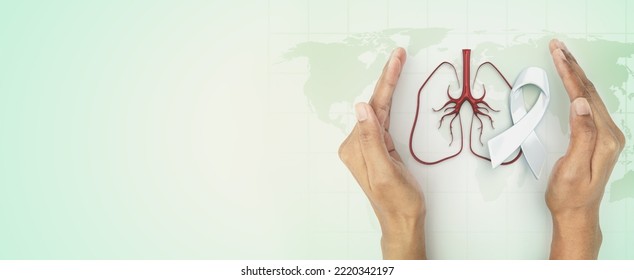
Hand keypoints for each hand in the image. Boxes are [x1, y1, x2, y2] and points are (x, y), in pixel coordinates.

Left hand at [338, 48, 425, 259]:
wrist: (402, 221)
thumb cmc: (396, 202)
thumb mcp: (385, 171)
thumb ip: (372, 140)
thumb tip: (361, 109)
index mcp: (355, 148)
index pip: (373, 108)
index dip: (386, 82)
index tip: (396, 59)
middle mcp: (357, 144)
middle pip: (375, 105)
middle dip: (387, 79)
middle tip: (398, 54)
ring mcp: (367, 146)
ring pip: (379, 110)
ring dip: (389, 87)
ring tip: (397, 64)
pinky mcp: (379, 149)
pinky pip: (383, 120)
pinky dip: (389, 102)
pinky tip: (391, 91)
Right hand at [546, 39, 625, 258]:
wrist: (576, 213)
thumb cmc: (570, 195)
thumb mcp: (573, 167)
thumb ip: (580, 135)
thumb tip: (580, 105)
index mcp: (604, 138)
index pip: (584, 97)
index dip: (569, 74)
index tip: (557, 55)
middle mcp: (609, 133)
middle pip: (588, 91)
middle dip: (571, 66)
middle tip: (557, 47)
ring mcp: (605, 134)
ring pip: (588, 95)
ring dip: (574, 74)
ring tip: (562, 56)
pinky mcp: (598, 136)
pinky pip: (587, 104)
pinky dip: (577, 87)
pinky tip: (572, 81)